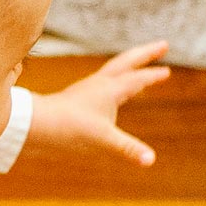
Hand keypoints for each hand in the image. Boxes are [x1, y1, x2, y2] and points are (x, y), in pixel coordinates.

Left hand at [27, 41, 170, 166]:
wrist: (38, 123)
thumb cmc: (70, 128)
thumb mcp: (103, 140)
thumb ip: (129, 149)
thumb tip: (151, 161)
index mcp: (110, 89)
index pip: (137, 79)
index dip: (153, 76)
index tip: (166, 71)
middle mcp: (100, 83)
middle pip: (128, 61)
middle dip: (146, 53)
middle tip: (163, 44)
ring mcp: (89, 87)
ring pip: (115, 67)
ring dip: (131, 61)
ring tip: (143, 59)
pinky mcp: (80, 94)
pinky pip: (105, 79)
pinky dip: (117, 76)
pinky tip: (115, 85)